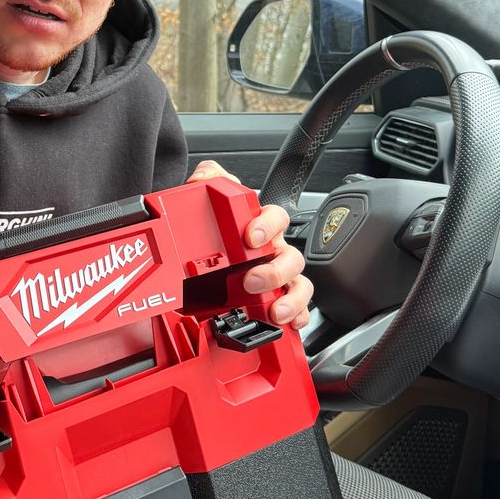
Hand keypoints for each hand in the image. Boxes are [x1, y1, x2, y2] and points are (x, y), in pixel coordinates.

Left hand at [186, 159, 312, 329]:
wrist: (199, 269)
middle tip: (252, 279)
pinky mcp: (275, 302)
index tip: (250, 237)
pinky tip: (289, 323)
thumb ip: (208, 182)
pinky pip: (300, 309)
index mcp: (260, 228)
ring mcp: (277, 278)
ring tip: (275, 311)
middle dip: (275, 270)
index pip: (275, 218)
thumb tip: (205, 176)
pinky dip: (299, 316)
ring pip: (299, 284)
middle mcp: (273, 252)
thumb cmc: (216, 236)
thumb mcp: (207, 204)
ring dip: (291, 297)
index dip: (267, 225)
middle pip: (291, 257)